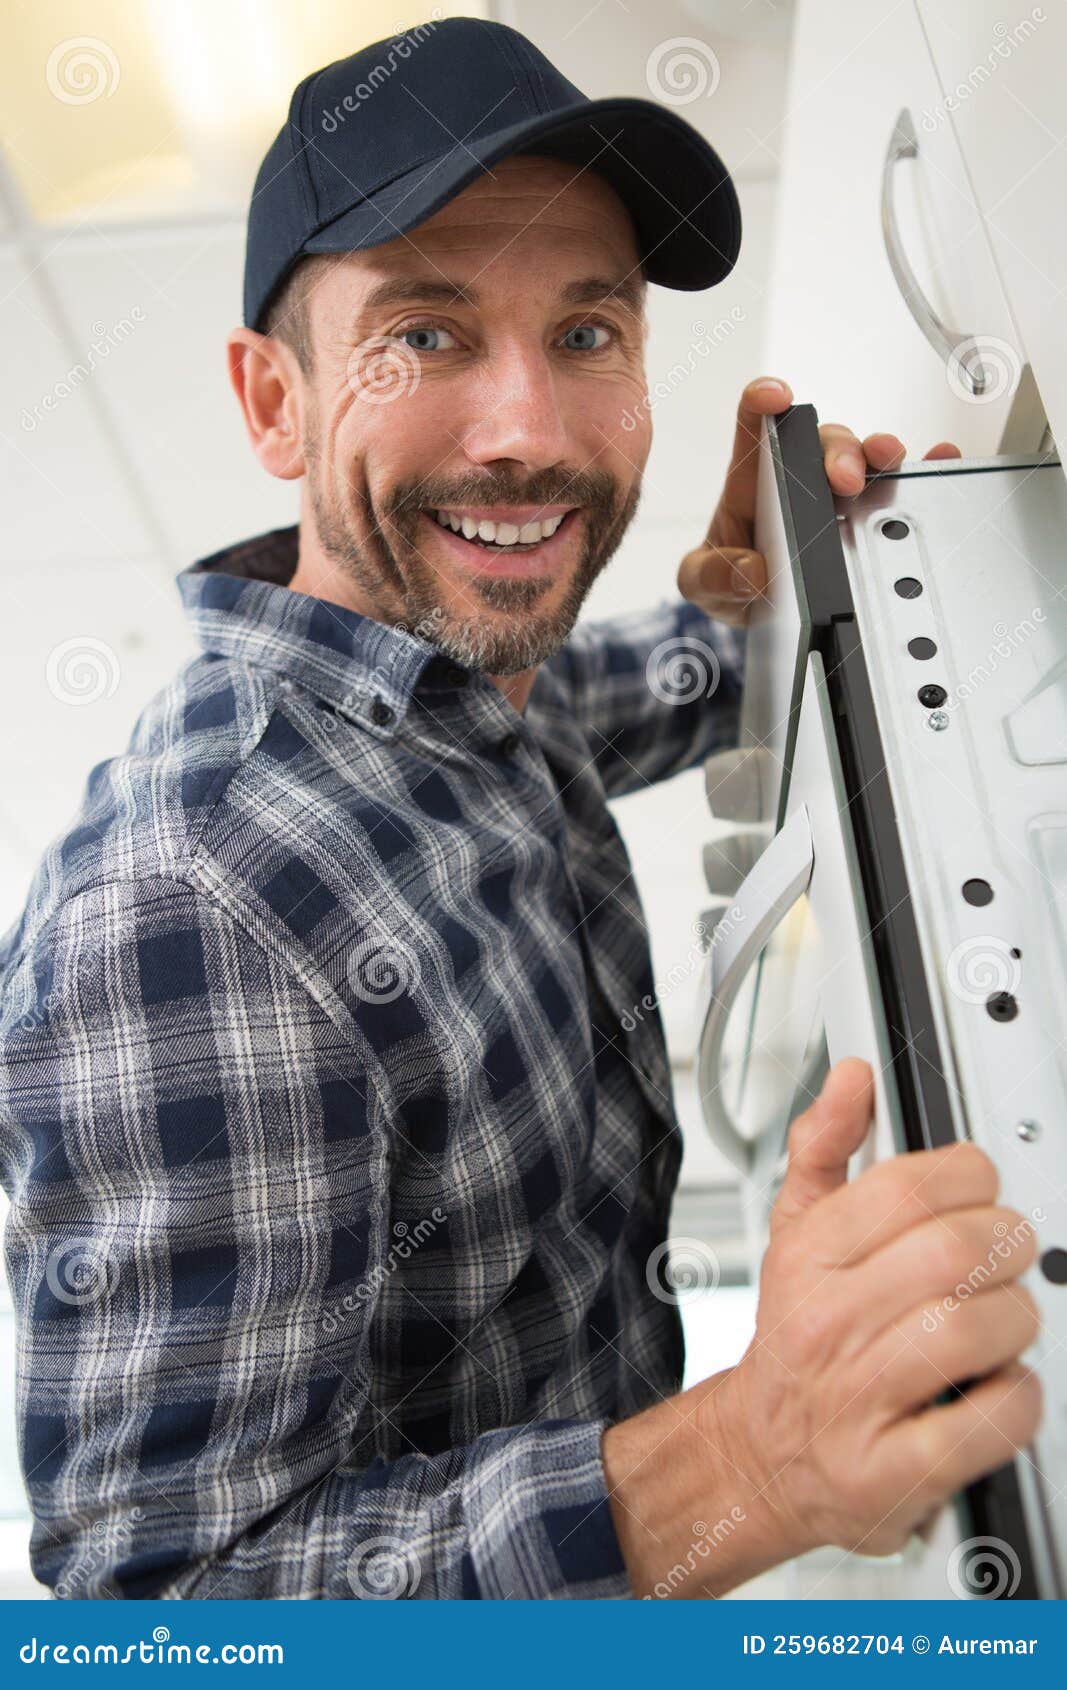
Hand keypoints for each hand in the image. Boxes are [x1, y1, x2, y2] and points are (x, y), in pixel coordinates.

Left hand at [677, 377, 962, 625]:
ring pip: (864, 457)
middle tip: (843, 479)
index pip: (755, 424)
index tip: (775, 396)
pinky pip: (899, 487)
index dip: (763, 400)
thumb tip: (751, 571)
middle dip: (836, 450)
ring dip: (877, 454)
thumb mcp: (704, 582)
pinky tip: (938, 461)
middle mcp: (801, 479)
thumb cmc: (731, 579)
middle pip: (822, 441)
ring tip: (887, 461)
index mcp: (754, 483)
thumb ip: (712, 576)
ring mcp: (840, 496)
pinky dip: (922, 470)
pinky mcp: (871, 515)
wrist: (759, 612)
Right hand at [715, 1058, 1043, 1558]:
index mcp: (809, 1256)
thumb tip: (852, 1078)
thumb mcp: (792, 1232)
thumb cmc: (796, 1339)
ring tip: (1005, 1319)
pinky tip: (998, 1384)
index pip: (909, 1188)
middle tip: (1009, 1252)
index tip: (981, 1190)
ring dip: (1017, 1320)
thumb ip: (824, 1148)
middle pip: (953, 1252)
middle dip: (1008, 1243)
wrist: (761, 1455)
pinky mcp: (890, 1472)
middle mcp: (827, 1323)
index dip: (971, 1177)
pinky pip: (986, 1424)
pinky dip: (1016, 1398)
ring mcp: (857, 1400)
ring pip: (976, 1330)